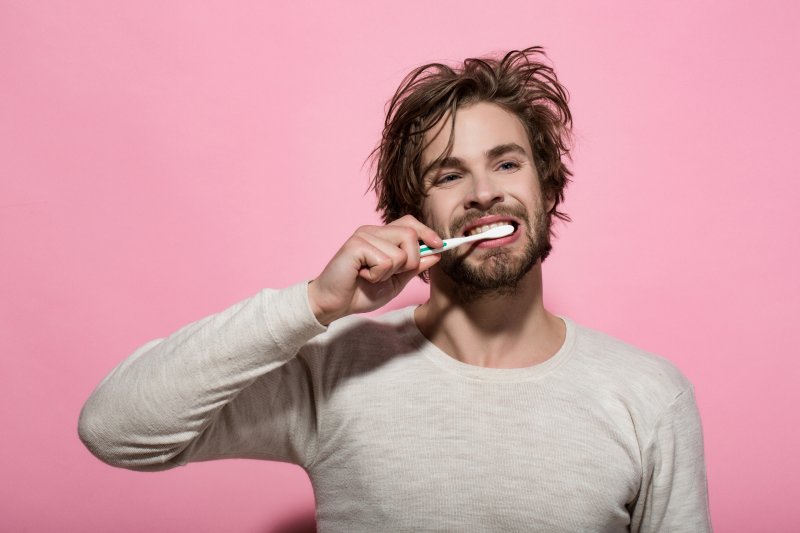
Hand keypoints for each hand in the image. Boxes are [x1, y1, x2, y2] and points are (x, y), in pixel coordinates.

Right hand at [307, 215, 441, 324]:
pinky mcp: (355, 245)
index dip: (427, 233)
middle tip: (390, 274)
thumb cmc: (360, 292)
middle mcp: (372, 231)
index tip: (441, 246)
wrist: (333, 304)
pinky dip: (378, 275)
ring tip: (371, 276)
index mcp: (382, 236)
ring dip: (390, 273)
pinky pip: (385, 261)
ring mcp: (363, 236)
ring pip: (400, 252)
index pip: (410, 223)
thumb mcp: (395, 281)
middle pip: (410, 234)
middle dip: (410, 261)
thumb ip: (414, 267)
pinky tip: (362, 276)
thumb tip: (436, 254)